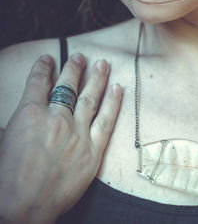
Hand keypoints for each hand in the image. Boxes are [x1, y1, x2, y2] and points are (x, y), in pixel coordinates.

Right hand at [0, 54, 122, 223]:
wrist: (24, 207)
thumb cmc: (6, 178)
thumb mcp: (2, 142)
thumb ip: (15, 124)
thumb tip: (19, 118)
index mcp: (29, 114)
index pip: (38, 82)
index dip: (44, 67)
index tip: (49, 58)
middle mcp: (56, 119)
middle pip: (67, 86)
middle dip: (74, 68)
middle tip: (81, 57)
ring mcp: (77, 133)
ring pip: (90, 98)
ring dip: (97, 79)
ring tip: (103, 64)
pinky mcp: (93, 150)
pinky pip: (106, 121)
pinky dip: (113, 103)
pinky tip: (118, 89)